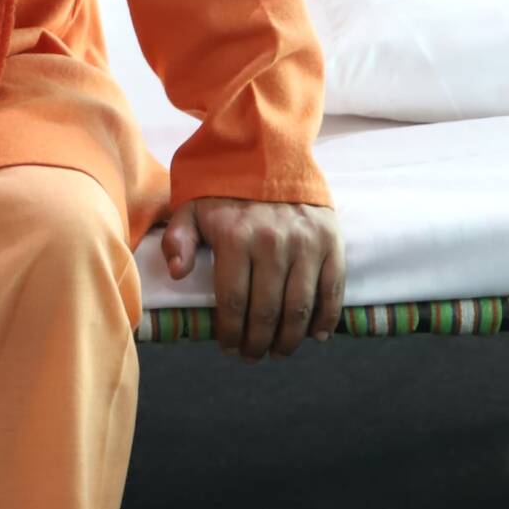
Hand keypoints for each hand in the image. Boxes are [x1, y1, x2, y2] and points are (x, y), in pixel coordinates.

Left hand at [160, 197, 343, 360]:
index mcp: (235, 238)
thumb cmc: (225, 189)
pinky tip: (315, 336)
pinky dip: (326, 318)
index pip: (232, 302)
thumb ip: (179, 240)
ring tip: (278, 351)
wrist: (270, 152)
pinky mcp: (330, 241)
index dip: (230, 333)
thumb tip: (176, 272)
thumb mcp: (191, 207)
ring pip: (299, 307)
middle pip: (266, 311)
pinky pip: (332, 289)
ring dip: (289, 339)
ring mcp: (305, 243)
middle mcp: (272, 243)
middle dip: (257, 343)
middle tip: (252, 356)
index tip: (228, 348)